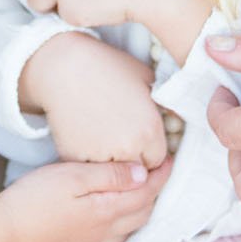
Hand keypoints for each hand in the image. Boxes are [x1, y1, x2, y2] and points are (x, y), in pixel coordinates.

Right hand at [1, 157, 172, 241]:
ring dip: (144, 209)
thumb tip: (143, 174)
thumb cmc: (35, 199)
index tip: (171, 157)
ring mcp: (94, 241)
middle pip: (145, 212)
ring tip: (145, 190)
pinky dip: (128, 224)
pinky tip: (120, 217)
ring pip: (132, 227)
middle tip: (160, 170)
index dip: (162, 175)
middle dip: (158, 191)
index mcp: (109, 210)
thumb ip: (110, 175)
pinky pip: (117, 238)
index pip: (147, 192)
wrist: (5, 233)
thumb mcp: (74, 176)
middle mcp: (107, 230)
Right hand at [21, 32, 167, 167]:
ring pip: (114, 175)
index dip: (151, 150)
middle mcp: (129, 149)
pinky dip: (91, 161)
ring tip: (106, 141)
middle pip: (138, 171)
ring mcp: (101, 157)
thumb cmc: (106, 66)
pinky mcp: (76, 159)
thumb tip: (176, 117)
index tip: (144, 142)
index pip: (159, 160)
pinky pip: (90, 170)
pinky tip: (89, 140)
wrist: (64, 67)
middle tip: (124, 141)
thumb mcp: (147, 78)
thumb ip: (166, 104)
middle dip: (135, 159)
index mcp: (149, 130)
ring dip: (113, 164)